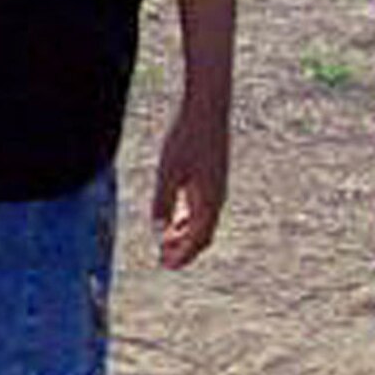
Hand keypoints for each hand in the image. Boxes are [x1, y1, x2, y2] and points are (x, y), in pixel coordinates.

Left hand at [150, 98, 229, 269]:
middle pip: (202, 235)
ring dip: (185, 236)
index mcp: (209, 200)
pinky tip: (173, 220)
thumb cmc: (186, 138)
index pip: (198, 239)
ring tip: (165, 244)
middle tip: (164, 261)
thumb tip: (158, 227)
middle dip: (184, 250)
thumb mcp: (169, 170)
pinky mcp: (211, 177)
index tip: (167, 266)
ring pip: (202, 222)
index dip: (183, 255)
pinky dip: (188, 220)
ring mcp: (215, 187)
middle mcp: (216, 198)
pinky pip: (201, 208)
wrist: (207, 109)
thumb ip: (163, 200)